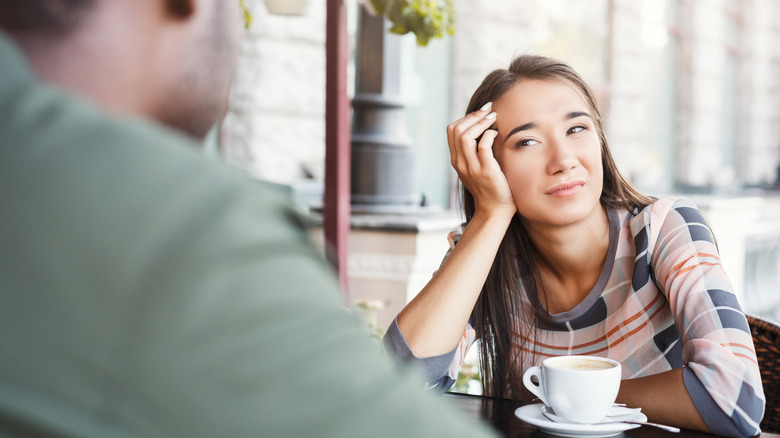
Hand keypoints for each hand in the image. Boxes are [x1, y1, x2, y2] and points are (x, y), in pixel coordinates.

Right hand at [447, 102, 516, 216]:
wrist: (495, 209)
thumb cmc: (490, 186)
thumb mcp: (475, 167)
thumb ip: (473, 151)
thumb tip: (482, 128)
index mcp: (456, 160)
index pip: (451, 130)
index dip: (465, 117)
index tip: (480, 112)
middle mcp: (460, 163)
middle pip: (456, 130)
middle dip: (473, 116)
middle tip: (489, 110)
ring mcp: (472, 168)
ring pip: (466, 136)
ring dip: (481, 122)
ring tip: (493, 117)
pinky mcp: (486, 171)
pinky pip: (483, 146)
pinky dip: (490, 135)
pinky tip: (497, 133)